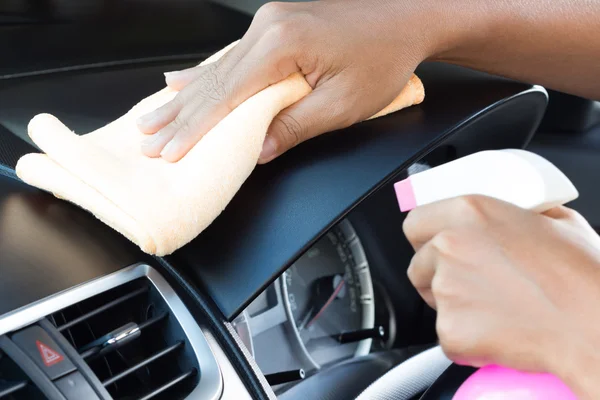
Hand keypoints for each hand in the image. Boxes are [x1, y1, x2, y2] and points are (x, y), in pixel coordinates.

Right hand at [135, 0, 440, 162]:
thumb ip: (294, 127)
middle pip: (214, 81)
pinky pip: (233, 57)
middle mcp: (269, 27)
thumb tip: (256, 150)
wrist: (407, 18)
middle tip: (149, 139)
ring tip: (154, 117)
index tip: (171, 150)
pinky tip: (181, 81)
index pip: (227, 96)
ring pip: (218, 69)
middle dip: (180, 116)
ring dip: (185, 97)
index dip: (196, 128)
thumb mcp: (342, 104)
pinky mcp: (276, 26)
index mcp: (283, 44)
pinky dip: (206, 75)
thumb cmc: (383, 58)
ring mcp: (270, 23)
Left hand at [403, 195, 599, 395]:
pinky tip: (498, 333)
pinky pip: (446, 335)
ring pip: (431, 300)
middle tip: (470, 282)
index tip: (435, 246)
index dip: (425, 238)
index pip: (415, 222)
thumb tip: (518, 212)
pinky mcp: (449, 328)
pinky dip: (466, 340)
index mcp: (469, 212)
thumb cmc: (583, 277)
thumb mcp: (557, 220)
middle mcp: (449, 246)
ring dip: (452, 306)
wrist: (594, 325)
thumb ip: (520, 212)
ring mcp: (446, 288)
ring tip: (493, 309)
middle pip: (418, 264)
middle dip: (436, 274)